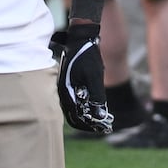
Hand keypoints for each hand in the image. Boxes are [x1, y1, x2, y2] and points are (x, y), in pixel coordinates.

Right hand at [52, 19, 113, 133]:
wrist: (80, 39)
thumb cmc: (87, 56)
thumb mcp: (94, 76)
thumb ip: (97, 96)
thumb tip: (100, 115)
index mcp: (66, 92)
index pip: (74, 117)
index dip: (88, 125)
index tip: (100, 129)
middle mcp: (64, 92)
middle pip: (74, 115)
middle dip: (88, 122)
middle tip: (103, 127)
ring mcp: (66, 89)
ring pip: (75, 108)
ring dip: (87, 115)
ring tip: (102, 120)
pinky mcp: (70, 85)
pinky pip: (76, 100)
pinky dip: (86, 106)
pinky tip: (96, 107)